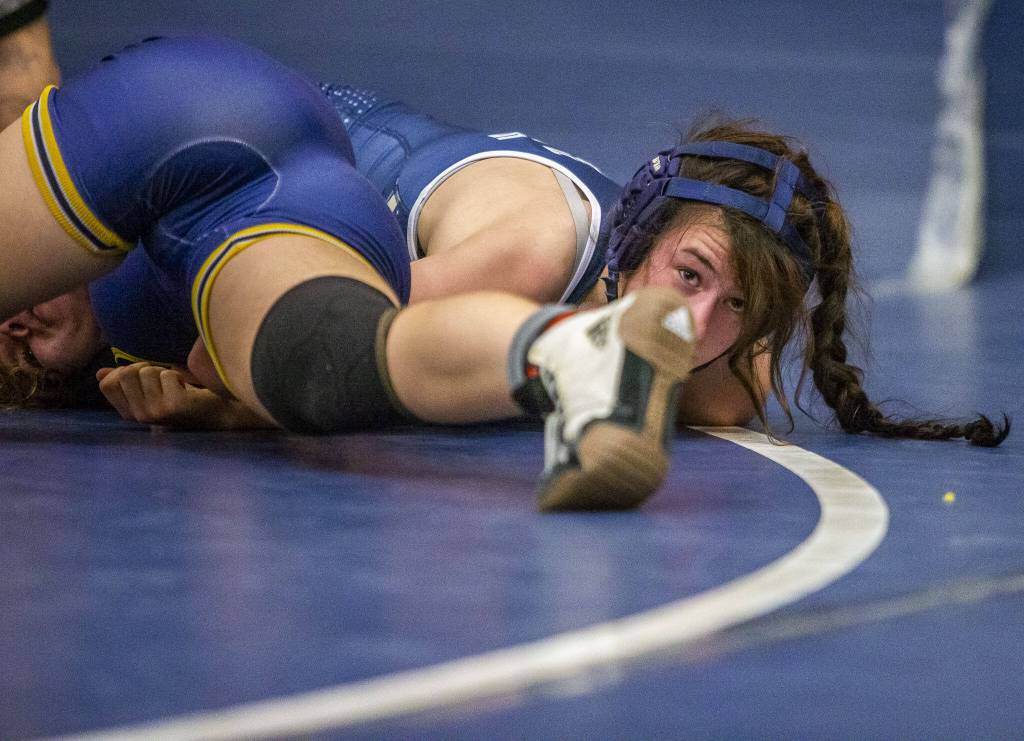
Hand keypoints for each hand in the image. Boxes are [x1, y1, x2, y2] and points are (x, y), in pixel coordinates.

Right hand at [96, 362, 270, 429]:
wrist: (218, 412)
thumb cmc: (185, 397)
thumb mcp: (150, 389)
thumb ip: (126, 382)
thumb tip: (100, 373)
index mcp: (129, 413)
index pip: (107, 384)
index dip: (125, 371)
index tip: (145, 375)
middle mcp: (138, 416)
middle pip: (125, 374)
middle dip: (146, 367)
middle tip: (164, 379)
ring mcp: (154, 413)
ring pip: (145, 371)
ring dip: (164, 371)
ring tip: (178, 385)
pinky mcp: (172, 406)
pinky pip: (167, 374)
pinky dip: (179, 375)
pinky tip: (188, 388)